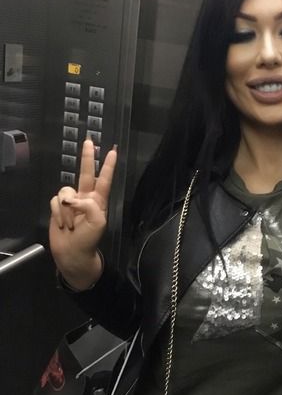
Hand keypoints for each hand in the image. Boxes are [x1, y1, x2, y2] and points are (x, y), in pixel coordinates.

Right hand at [49, 139, 116, 287]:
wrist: (72, 253)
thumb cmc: (88, 240)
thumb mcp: (98, 223)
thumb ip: (89, 206)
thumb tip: (74, 199)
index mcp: (99, 201)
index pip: (104, 180)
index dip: (108, 166)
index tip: (112, 152)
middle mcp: (85, 198)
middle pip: (86, 173)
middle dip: (88, 157)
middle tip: (89, 141)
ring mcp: (71, 202)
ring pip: (65, 192)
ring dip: (66, 210)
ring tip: (70, 225)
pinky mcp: (58, 207)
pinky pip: (55, 202)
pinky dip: (58, 214)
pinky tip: (62, 224)